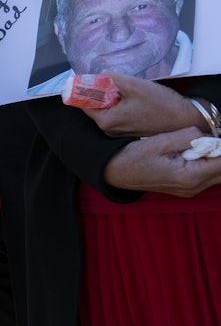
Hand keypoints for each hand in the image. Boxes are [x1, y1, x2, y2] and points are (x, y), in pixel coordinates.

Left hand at [82, 71, 197, 136]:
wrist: (185, 119)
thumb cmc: (161, 104)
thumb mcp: (134, 85)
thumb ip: (111, 78)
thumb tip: (99, 74)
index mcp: (106, 121)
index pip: (83, 102)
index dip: (84, 88)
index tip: (87, 76)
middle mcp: (108, 129)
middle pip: (94, 104)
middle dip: (99, 90)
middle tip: (111, 78)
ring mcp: (118, 130)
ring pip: (106, 107)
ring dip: (110, 95)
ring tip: (125, 87)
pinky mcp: (127, 128)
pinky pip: (116, 112)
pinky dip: (119, 101)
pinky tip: (131, 95)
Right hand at [104, 126, 220, 196]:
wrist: (115, 172)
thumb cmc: (133, 157)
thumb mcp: (160, 141)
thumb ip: (188, 136)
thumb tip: (209, 135)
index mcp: (190, 176)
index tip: (220, 135)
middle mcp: (193, 187)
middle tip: (215, 138)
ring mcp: (190, 190)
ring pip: (219, 175)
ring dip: (216, 158)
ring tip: (205, 144)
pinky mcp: (186, 188)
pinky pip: (209, 176)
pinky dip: (209, 163)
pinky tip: (198, 152)